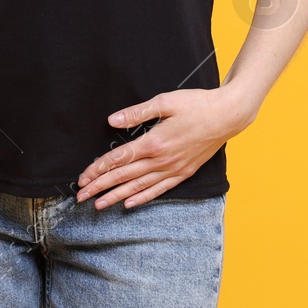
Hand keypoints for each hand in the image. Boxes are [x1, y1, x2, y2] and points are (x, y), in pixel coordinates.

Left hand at [76, 87, 253, 208]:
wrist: (228, 116)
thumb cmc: (196, 104)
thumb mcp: (165, 101)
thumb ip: (137, 113)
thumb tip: (112, 120)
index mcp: (154, 142)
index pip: (119, 159)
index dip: (98, 168)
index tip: (82, 177)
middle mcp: (162, 160)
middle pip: (124, 177)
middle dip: (100, 187)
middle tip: (80, 197)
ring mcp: (173, 169)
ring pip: (139, 187)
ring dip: (116, 196)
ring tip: (98, 205)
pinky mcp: (183, 173)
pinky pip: (159, 190)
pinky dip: (143, 198)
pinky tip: (129, 204)